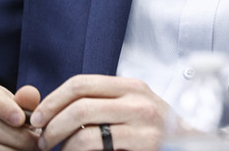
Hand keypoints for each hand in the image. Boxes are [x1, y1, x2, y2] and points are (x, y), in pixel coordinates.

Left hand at [30, 74, 169, 150]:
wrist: (190, 146)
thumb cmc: (154, 130)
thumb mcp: (132, 107)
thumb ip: (103, 103)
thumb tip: (56, 106)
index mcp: (130, 86)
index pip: (81, 83)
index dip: (53, 99)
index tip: (38, 117)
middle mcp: (137, 100)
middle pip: (79, 106)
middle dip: (51, 125)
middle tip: (41, 140)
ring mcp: (142, 125)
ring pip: (85, 132)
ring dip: (61, 145)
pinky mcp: (144, 146)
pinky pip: (97, 149)